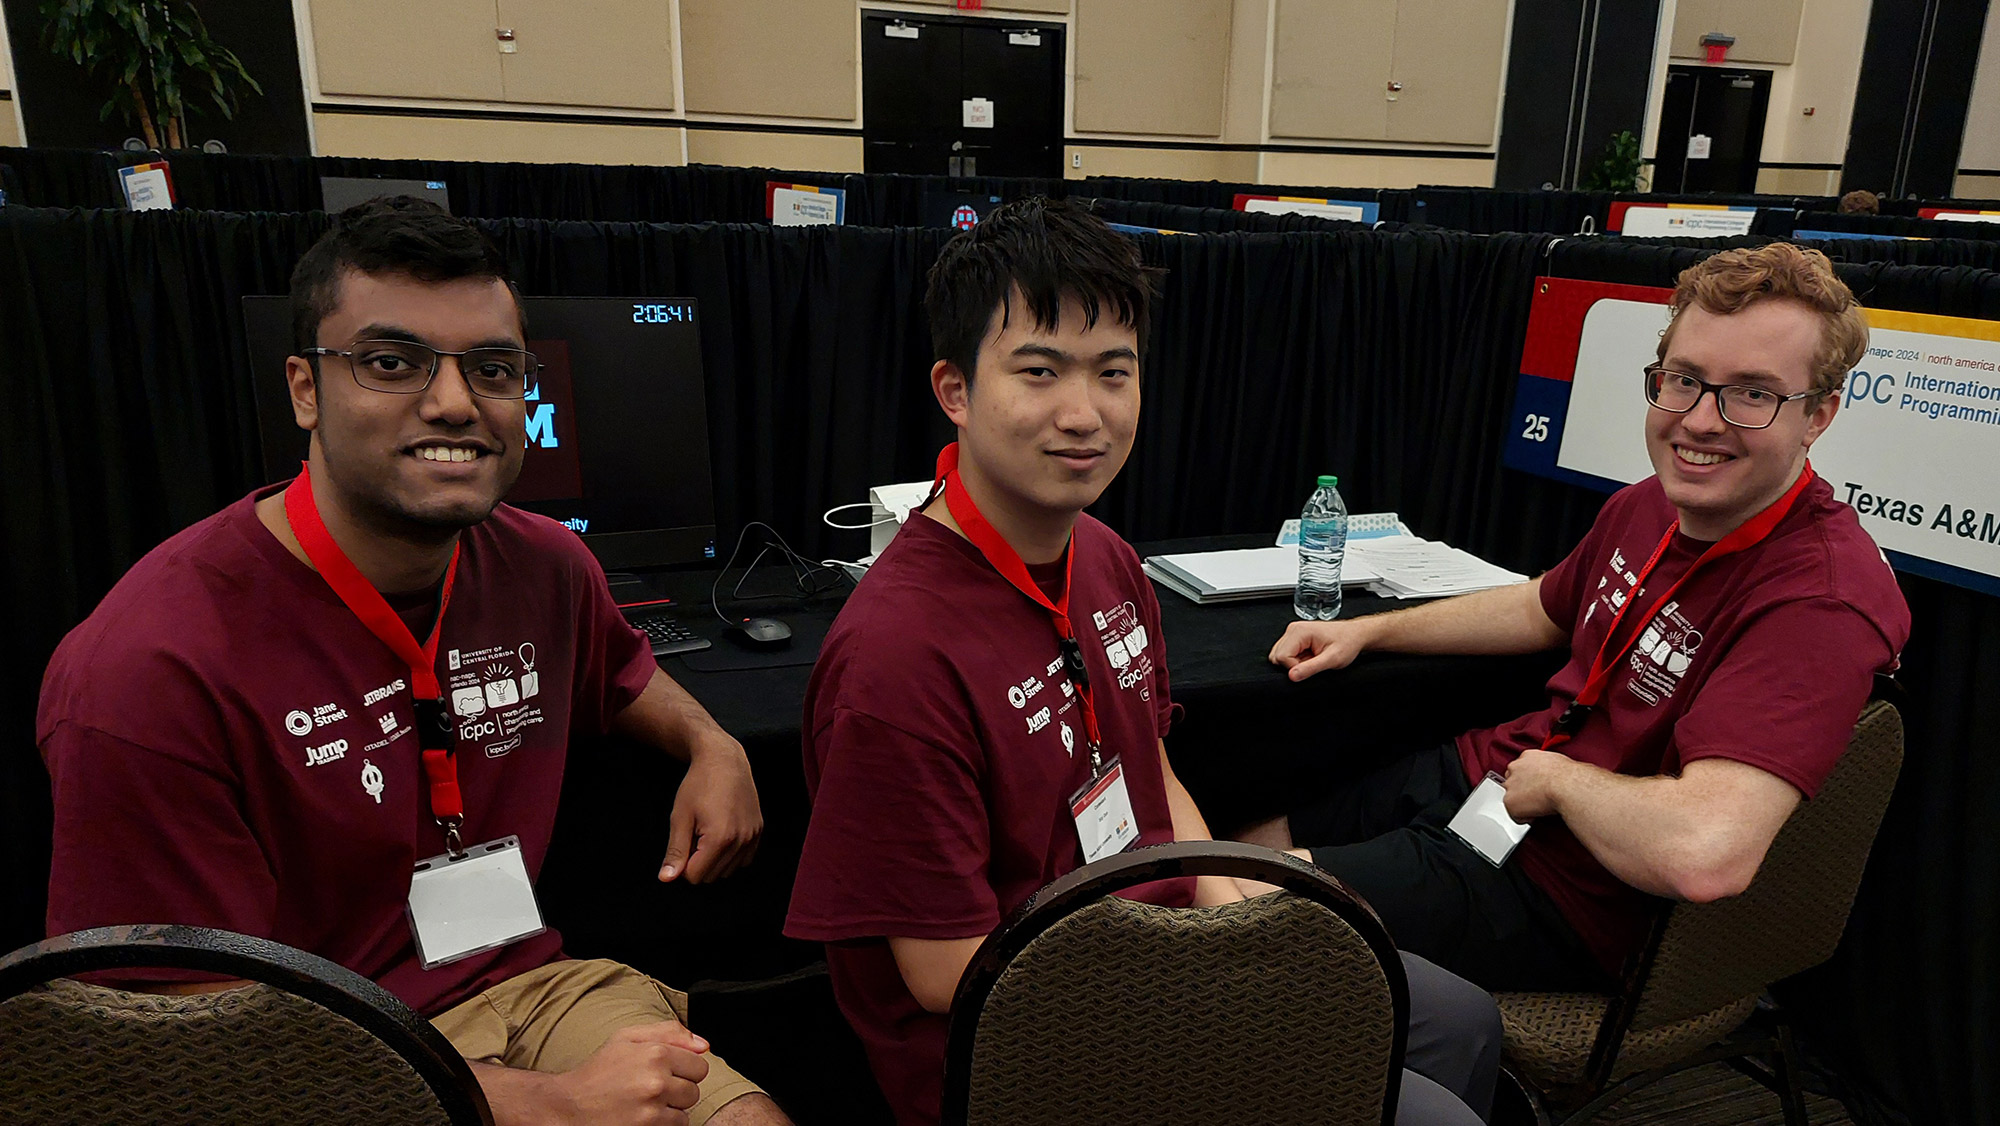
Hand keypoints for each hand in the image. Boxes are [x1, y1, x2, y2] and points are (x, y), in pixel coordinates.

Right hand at [554, 1021, 709, 1125]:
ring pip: (686, 1111)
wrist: (568, 1107)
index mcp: (655, 1053)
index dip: (684, 1069)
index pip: (700, 1065)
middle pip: (695, 1090)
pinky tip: (643, 1116)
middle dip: (678, 1090)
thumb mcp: (626, 1038)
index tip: (667, 1072)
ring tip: (646, 1103)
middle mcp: (656, 1081)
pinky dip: (662, 1124)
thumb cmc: (598, 1072)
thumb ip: (668, 1033)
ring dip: (671, 1109)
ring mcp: (652, 1109)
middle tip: (652, 1088)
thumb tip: (703, 1045)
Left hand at [660, 728, 762, 882]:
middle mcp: (741, 841)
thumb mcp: (680, 817)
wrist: (724, 760)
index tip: (683, 841)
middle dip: (698, 862)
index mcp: (720, 839)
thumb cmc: (698, 785)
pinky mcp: (759, 831)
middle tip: (695, 834)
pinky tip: (722, 835)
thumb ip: (675, 851)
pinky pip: (743, 860)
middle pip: (712, 877)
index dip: (683, 863)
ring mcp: (753, 837)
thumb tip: (666, 879)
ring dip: (714, 860)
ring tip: (708, 832)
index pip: (695, 876)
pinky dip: (730, 855)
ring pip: (728, 871)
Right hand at [1268, 619, 1369, 680]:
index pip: (1281, 656)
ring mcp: (1293, 633)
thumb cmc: (1347, 643)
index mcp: (1300, 631)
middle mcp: (1293, 630)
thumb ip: (1311, 668)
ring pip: (1279, 656)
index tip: (1310, 667)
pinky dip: (1296, 661)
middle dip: (1292, 666)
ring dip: (1294, 663)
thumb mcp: (1332, 659)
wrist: (1354, 635)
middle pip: (1277, 656)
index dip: (1294, 668)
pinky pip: (1286, 655)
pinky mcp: (1295, 638)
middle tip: (1312, 662)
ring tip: (1312, 659)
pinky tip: (1310, 657)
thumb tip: (1292, 676)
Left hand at [1501, 749, 1574, 820]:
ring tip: (1540, 807)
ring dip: (1523, 804)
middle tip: (1538, 799)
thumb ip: (1547, 767)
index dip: (1529, 781)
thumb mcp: (1557, 762)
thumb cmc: (1569, 776)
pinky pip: (1515, 815)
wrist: (1566, 785)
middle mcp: (1515, 768)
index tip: (1537, 787)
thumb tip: (1553, 775)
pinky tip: (1538, 814)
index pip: (1521, 769)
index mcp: (1527, 756)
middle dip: (1522, 791)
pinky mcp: (1509, 801)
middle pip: (1513, 782)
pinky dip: (1525, 818)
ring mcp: (1510, 785)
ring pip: (1513, 798)